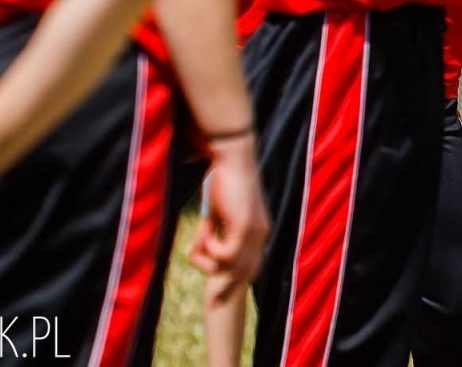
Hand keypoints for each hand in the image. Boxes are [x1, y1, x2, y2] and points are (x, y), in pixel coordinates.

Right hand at [190, 132, 269, 304]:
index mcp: (258, 230)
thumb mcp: (216, 214)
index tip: (223, 296)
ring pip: (232, 268)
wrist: (232, 157)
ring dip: (209, 259)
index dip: (238, 282)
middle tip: (212, 304)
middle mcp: (261, 235)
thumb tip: (200, 252)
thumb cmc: (222, 180)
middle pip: (247, 274)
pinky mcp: (244, 228)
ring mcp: (255, 233)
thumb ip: (212, 233)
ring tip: (200, 239)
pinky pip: (224, 255)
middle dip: (228, 291)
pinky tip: (205, 231)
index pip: (252, 266)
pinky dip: (209, 248)